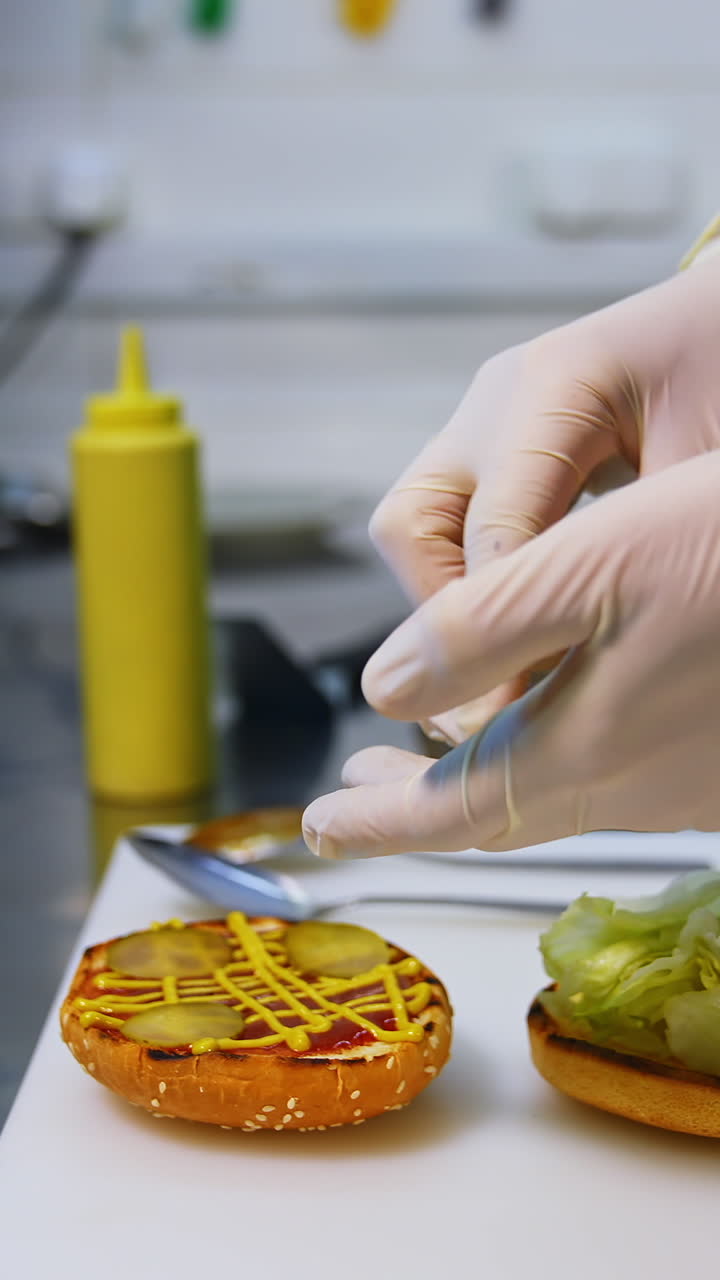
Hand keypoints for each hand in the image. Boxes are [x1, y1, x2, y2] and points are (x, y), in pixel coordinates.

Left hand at [302, 452, 719, 856]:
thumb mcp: (591, 565)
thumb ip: (477, 631)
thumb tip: (384, 686)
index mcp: (580, 747)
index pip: (447, 809)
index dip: (374, 820)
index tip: (319, 827)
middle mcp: (632, 783)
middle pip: (496, 804)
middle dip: (416, 797)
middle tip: (356, 787)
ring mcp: (686, 778)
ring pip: (555, 785)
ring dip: (482, 766)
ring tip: (434, 744)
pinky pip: (614, 768)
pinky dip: (554, 747)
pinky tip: (552, 708)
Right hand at [366, 255, 719, 742]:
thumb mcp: (702, 473)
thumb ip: (637, 556)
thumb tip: (570, 672)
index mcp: (558, 385)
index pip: (495, 535)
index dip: (502, 634)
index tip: (526, 710)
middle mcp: (501, 395)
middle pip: (409, 526)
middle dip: (445, 616)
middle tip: (500, 686)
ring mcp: (489, 413)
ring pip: (415, 528)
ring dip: (453, 602)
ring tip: (515, 659)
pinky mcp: (496, 438)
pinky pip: (451, 521)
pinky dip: (476, 580)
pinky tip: (530, 625)